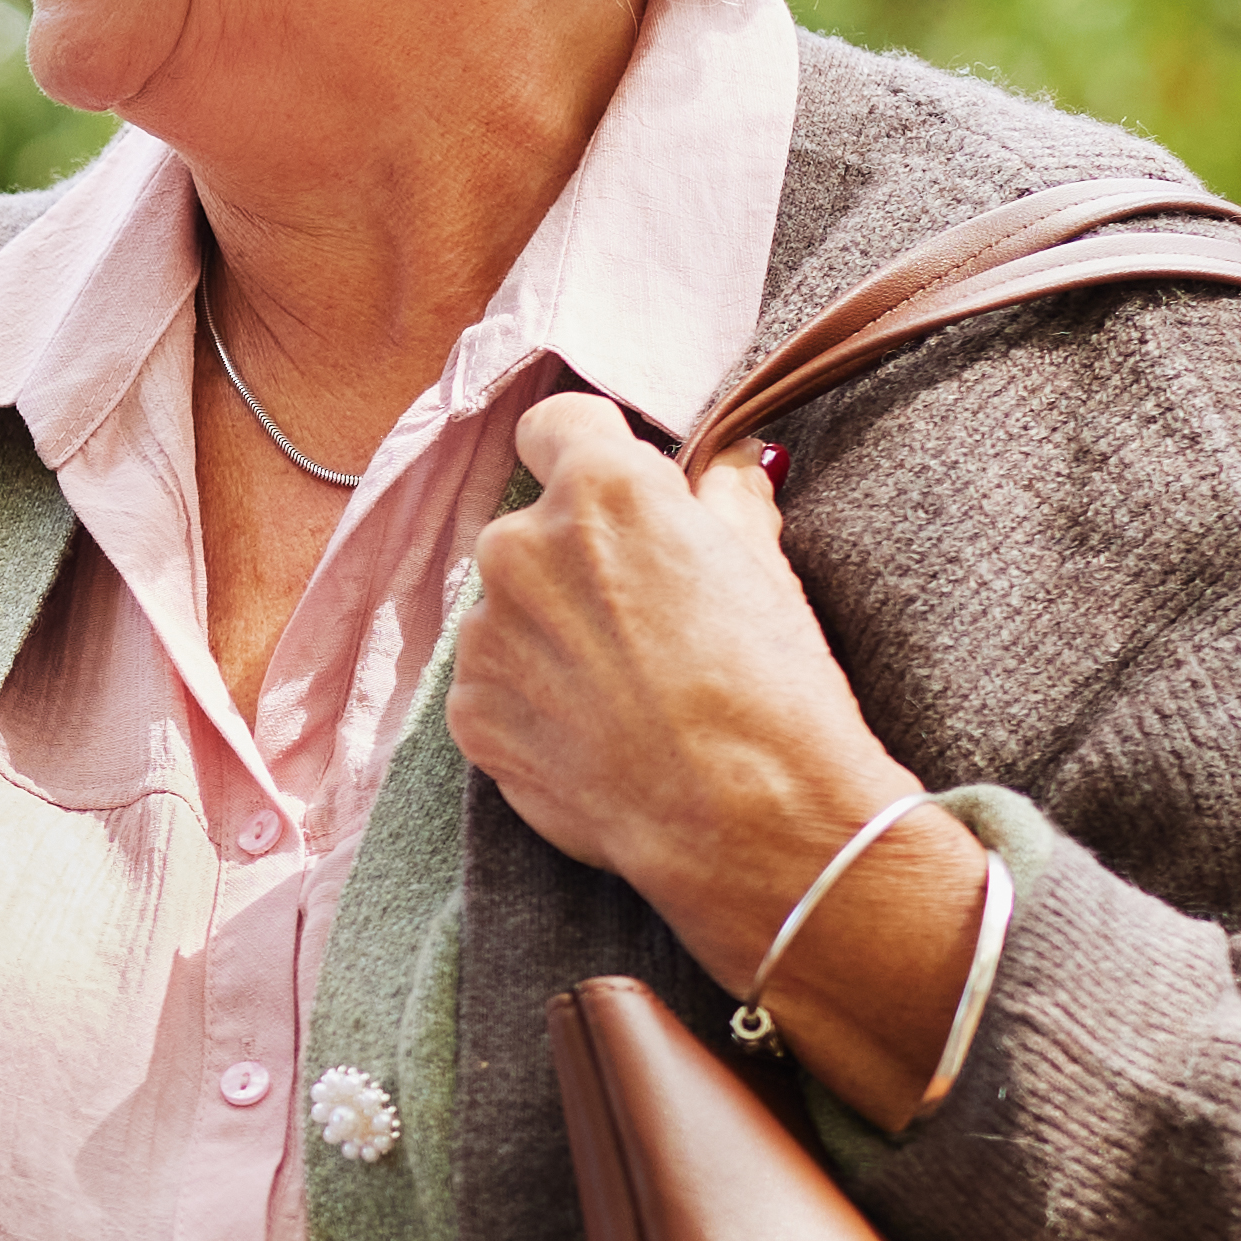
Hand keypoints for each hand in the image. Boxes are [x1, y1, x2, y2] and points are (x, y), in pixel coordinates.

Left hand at [449, 391, 987, 1124]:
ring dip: (552, 633)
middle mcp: (520, 548)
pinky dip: (532, 701)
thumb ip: (724, 495)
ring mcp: (484, 635)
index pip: (557, 424)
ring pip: (511, 611)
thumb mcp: (766, 564)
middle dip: (578, 559)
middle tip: (645, 618)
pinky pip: (495, 684)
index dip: (590, 450)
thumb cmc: (771, 686)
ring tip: (626, 691)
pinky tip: (596, 735)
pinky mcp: (469, 712)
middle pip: (533, 528)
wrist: (746, 816)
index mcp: (599, 490)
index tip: (616, 484)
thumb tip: (722, 464)